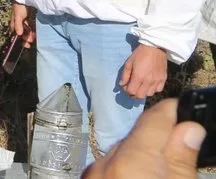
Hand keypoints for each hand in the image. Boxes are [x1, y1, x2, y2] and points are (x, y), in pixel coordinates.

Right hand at [11, 2, 36, 46]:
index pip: (17, 34)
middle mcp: (19, 23)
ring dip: (31, 35)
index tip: (27, 45)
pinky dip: (34, 30)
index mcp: (14, 23)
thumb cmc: (19, 5)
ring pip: (28, 31)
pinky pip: (32, 27)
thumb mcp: (17, 15)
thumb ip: (18, 24)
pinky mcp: (30, 18)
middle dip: (27, 38)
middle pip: (23, 33)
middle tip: (32, 41)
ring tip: (35, 37)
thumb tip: (18, 34)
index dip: (22, 40)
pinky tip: (37, 32)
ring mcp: (25, 21)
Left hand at [82, 98, 203, 177]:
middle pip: (136, 139)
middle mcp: (104, 163)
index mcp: (130, 161)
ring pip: (121, 154)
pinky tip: (138, 174)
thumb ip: (180, 159)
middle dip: (157, 138)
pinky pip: (109, 167)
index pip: (152, 121)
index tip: (183, 108)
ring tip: (160, 165)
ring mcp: (92, 174)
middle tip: (179, 140)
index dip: (170, 110)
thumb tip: (188, 128)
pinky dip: (124, 168)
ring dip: (139, 155)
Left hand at [121, 44, 168, 99]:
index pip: (131, 92)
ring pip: (149, 94)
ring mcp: (157, 81)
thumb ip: (125, 75)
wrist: (155, 48)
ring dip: (143, 92)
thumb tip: (122, 84)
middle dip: (134, 94)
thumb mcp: (128, 63)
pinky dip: (153, 90)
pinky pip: (158, 90)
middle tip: (131, 89)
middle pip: (140, 96)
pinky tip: (149, 84)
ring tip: (140, 86)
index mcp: (138, 77)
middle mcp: (148, 81)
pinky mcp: (163, 79)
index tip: (125, 87)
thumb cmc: (140, 54)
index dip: (126, 91)